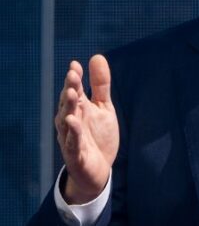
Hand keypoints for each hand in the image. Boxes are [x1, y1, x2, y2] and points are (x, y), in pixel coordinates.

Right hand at [55, 55, 118, 203]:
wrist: (98, 169)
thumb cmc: (98, 135)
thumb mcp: (103, 107)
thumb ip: (101, 84)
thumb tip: (97, 56)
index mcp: (78, 109)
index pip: (74, 90)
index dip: (74, 78)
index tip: (75, 64)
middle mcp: (71, 121)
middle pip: (69, 103)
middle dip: (70, 89)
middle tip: (72, 74)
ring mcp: (71, 137)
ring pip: (67, 120)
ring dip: (68, 107)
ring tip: (71, 92)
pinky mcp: (76, 154)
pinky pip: (73, 142)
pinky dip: (73, 132)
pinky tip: (73, 121)